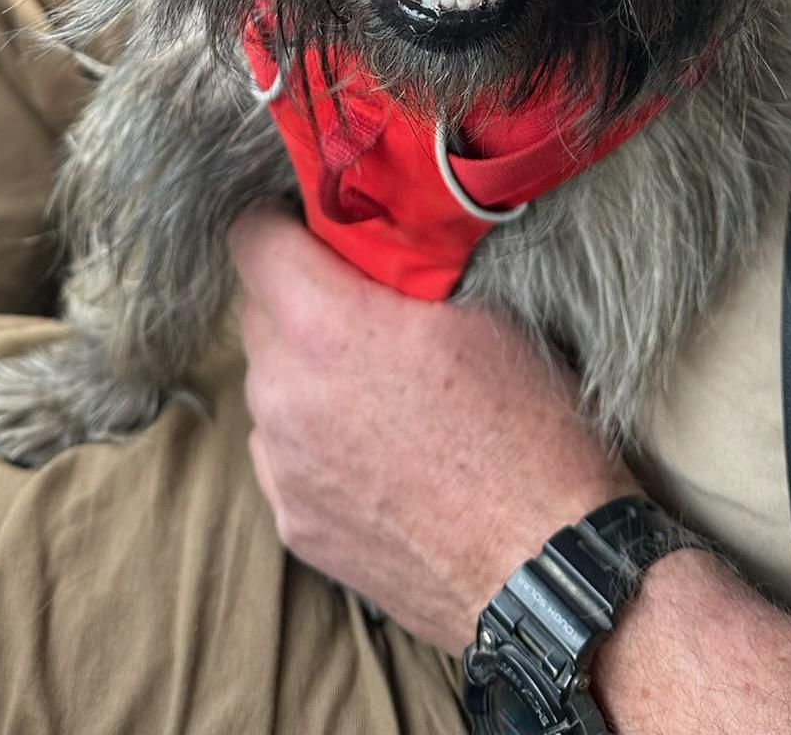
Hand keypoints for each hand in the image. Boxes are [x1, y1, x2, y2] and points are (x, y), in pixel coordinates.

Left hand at [228, 207, 633, 651]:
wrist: (542, 567)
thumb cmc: (526, 429)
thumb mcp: (482, 310)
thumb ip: (405, 265)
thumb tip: (380, 232)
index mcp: (323, 324)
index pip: (248, 238)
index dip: (277, 223)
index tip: (306, 228)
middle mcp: (283, 391)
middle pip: (258, 312)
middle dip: (298, 300)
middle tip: (361, 312)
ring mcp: (280, 464)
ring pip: (270, 385)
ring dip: (304, 374)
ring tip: (377, 394)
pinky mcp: (292, 521)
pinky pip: (282, 453)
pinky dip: (312, 441)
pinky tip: (375, 454)